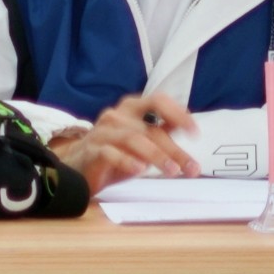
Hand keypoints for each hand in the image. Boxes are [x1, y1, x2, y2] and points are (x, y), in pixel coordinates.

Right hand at [53, 92, 197, 193]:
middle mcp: (117, 115)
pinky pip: (111, 153)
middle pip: (150, 129)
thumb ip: (162, 133)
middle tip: (192, 169)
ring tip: (172, 172)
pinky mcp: (92, 150)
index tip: (194, 133)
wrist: (78, 167)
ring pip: (133, 139)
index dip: (178, 113)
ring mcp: (102, 132)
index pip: (157, 101)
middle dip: (174, 150)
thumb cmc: (116, 152)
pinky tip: (139, 171)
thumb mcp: (143, 140)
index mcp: (132, 108)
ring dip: (156, 156)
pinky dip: (127, 161)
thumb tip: (190, 129)